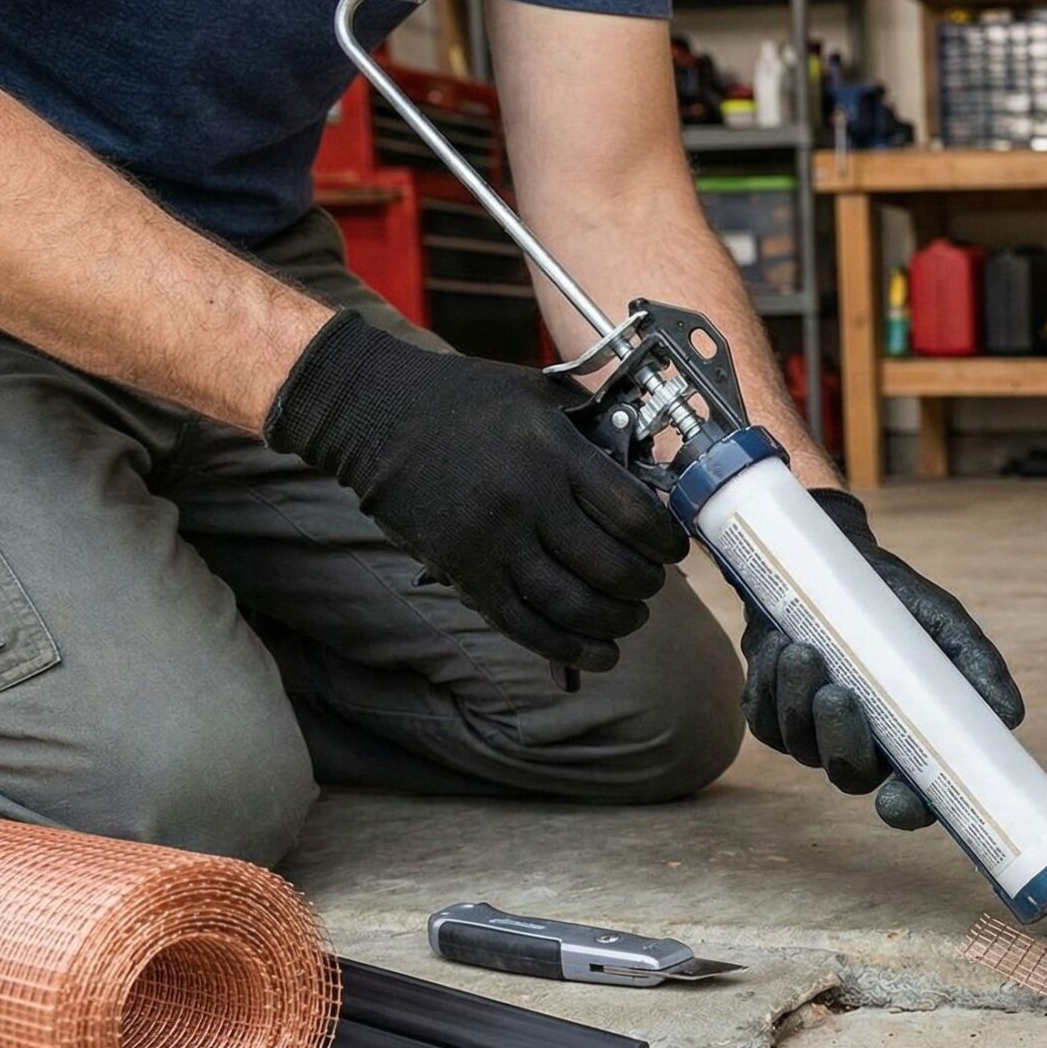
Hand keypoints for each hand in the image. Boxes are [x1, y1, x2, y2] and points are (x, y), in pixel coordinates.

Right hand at [263, 311, 688, 668]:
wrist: (371, 412)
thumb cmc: (459, 398)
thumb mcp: (537, 395)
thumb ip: (589, 429)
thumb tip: (642, 467)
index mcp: (554, 453)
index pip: (634, 514)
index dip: (666, 541)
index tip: (674, 547)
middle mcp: (527, 501)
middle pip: (611, 567)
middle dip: (646, 585)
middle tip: (652, 584)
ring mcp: (492, 541)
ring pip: (573, 605)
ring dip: (615, 621)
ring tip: (630, 617)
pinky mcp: (462, 570)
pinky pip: (523, 624)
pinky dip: (567, 647)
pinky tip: (596, 652)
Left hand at [740, 489, 1022, 827]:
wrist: (830, 569)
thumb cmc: (896, 606)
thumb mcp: (945, 627)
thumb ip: (976, 669)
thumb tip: (1009, 715)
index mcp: (910, 742)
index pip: (912, 799)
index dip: (905, 810)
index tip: (896, 800)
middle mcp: (863, 749)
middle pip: (849, 776)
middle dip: (840, 740)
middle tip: (837, 692)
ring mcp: (812, 736)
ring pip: (800, 747)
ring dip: (796, 701)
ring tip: (800, 649)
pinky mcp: (770, 715)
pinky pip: (763, 719)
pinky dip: (767, 684)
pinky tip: (778, 647)